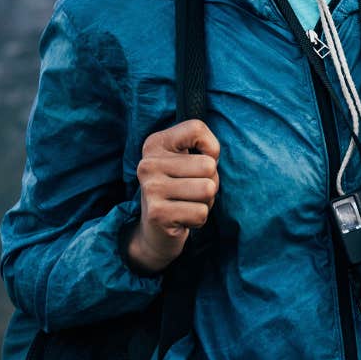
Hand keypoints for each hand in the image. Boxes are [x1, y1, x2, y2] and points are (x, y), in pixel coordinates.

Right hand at [125, 118, 220, 274]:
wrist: (155, 231)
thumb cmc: (180, 190)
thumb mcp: (188, 161)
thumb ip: (203, 149)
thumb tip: (212, 159)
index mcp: (155, 144)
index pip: (196, 128)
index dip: (211, 148)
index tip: (199, 163)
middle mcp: (148, 163)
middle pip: (208, 165)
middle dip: (210, 182)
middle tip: (192, 192)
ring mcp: (150, 188)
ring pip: (208, 189)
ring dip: (206, 202)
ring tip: (188, 204)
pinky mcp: (157, 213)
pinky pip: (201, 213)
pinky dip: (199, 219)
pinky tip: (183, 219)